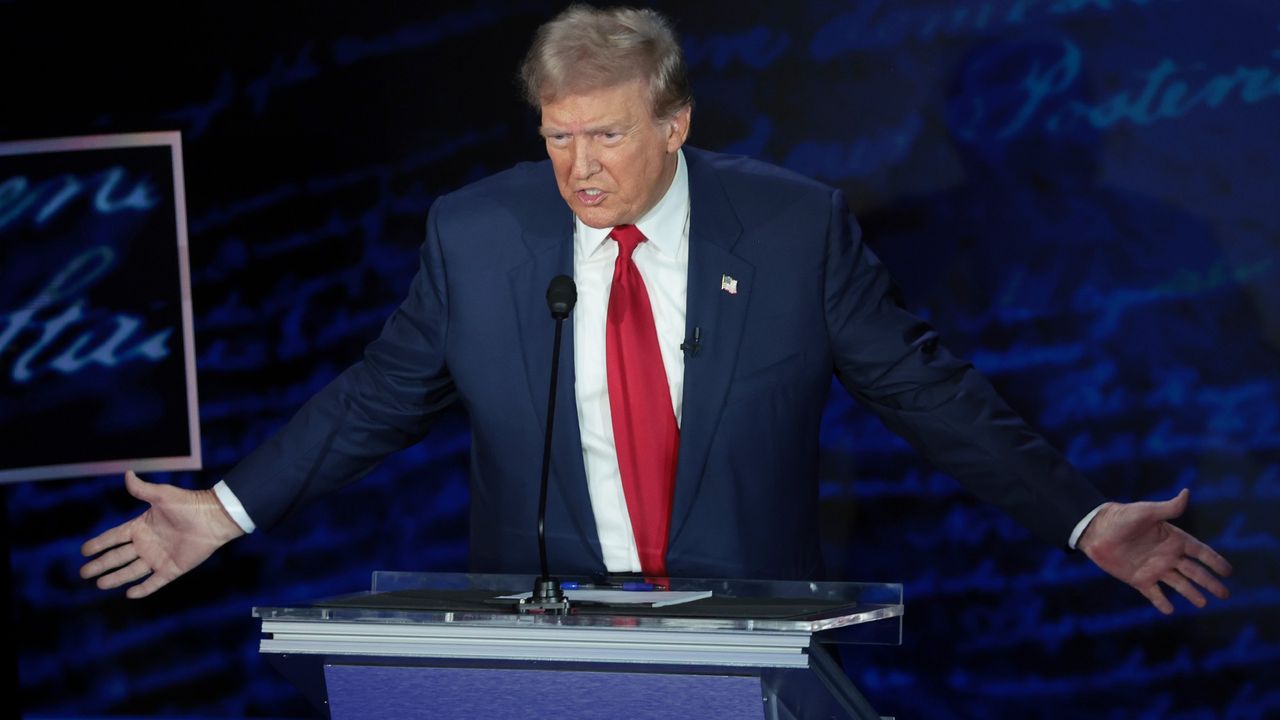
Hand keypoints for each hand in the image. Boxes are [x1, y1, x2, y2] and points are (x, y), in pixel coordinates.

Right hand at [80, 471, 244, 598]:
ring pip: (132, 571)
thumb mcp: (162, 495)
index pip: (115, 537)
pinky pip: (155, 582)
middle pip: (118, 556)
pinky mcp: (172, 568)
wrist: (214, 518)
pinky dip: (143, 589)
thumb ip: (142, 489)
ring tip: (99, 584)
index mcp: (142, 526)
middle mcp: (147, 543)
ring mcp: (159, 557)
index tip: (84, 551)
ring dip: (116, 578)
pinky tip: (130, 594)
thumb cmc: (189, 504)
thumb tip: (127, 473)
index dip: (99, 543)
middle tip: (84, 572)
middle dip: (101, 564)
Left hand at [1078, 488, 1231, 613]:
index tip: (1228, 571)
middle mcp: (1167, 555)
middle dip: (1210, 583)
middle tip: (1225, 595)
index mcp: (1173, 539)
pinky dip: (1161, 602)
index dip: (1215, 561)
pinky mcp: (1139, 579)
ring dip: (1191, 594)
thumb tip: (1187, 492)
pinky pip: (1153, 593)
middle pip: (1194, 572)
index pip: (1200, 552)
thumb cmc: (1121, 517)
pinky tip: (1169, 610)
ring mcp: (1154, 568)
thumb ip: (1168, 508)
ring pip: (1179, 584)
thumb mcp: (1146, 512)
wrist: (1095, 530)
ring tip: (1202, 603)